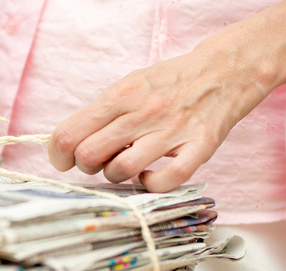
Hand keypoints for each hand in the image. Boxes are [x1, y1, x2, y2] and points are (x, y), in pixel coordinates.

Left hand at [48, 49, 268, 192]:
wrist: (225, 70)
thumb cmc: (169, 83)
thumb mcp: (128, 86)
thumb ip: (99, 114)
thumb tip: (67, 145)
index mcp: (120, 96)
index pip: (69, 135)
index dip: (59, 155)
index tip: (65, 160)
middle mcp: (143, 112)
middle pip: (89, 156)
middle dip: (86, 167)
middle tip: (100, 161)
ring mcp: (172, 131)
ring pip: (122, 170)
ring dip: (117, 176)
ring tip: (127, 166)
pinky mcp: (200, 147)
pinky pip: (167, 180)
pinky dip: (152, 184)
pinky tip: (151, 175)